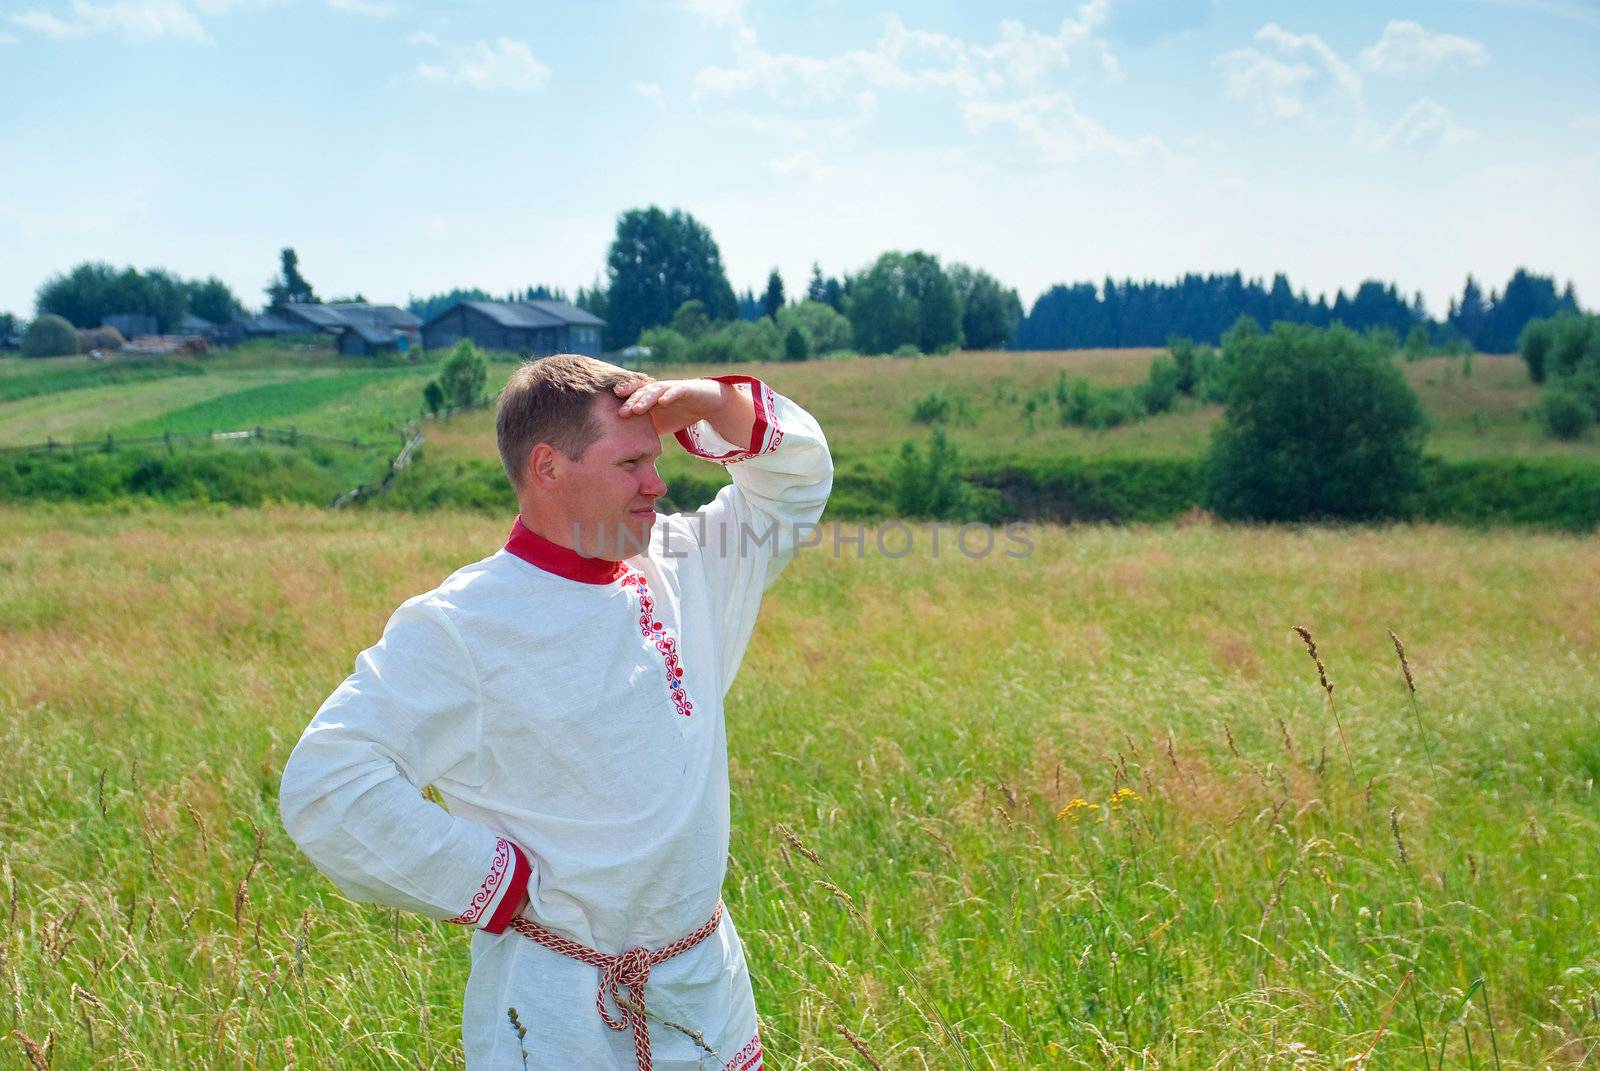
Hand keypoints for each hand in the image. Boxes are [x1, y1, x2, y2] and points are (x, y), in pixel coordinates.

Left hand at [613, 376, 727, 436]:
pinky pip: (676, 390)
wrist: (706, 404)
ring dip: (645, 398)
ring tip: (638, 409)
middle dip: (631, 401)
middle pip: (640, 393)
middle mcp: (657, 391)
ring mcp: (670, 388)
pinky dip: (669, 395)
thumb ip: (644, 434)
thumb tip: (627, 453)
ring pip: (655, 390)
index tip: (612, 414)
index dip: (622, 404)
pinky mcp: (685, 389)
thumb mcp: (659, 425)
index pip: (632, 398)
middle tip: (622, 413)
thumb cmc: (679, 414)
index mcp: (648, 399)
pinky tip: (663, 401)